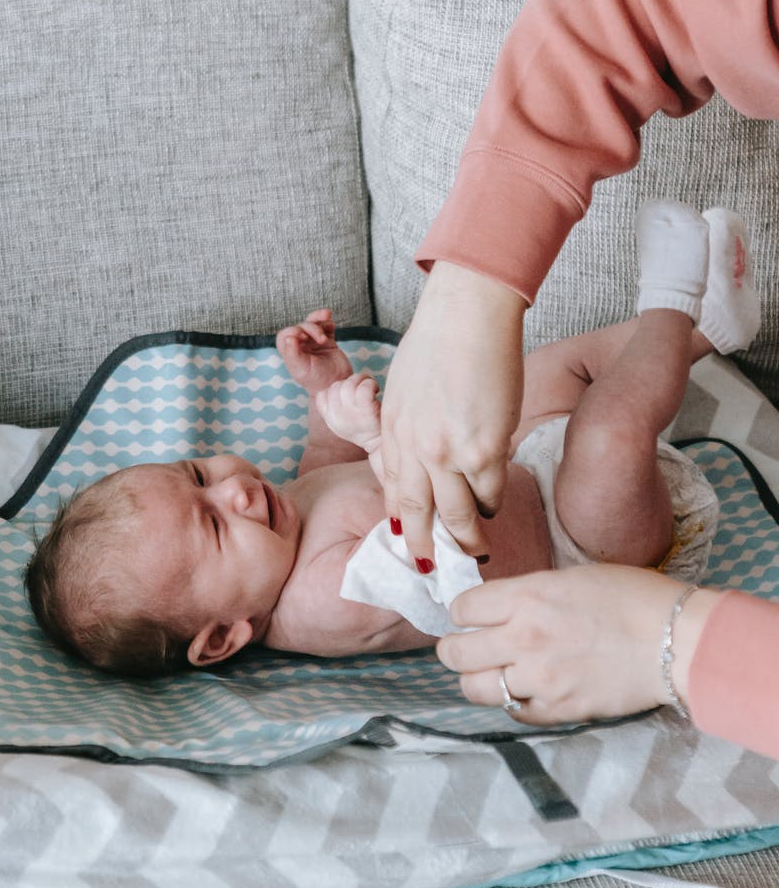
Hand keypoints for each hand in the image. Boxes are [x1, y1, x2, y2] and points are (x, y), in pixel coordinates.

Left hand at [276, 308, 353, 395]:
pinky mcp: (328, 341)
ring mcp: (314, 342)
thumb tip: (289, 337)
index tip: (303, 337)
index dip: (292, 331)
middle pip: (301, 327)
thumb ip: (293, 354)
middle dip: (311, 328)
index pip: (286, 335)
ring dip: (319, 320)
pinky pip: (326, 326)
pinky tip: (332, 324)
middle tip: (321, 340)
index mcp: (291, 353)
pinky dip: (328, 322)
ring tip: (329, 324)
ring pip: (313, 323)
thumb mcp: (301, 369)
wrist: (337, 383)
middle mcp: (301, 346)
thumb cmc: (316, 380)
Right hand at [315, 372, 380, 452]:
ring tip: (370, 386)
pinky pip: (363, 388)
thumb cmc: (368, 430)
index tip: (349, 395)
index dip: (335, 390)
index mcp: (331, 419)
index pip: (322, 396)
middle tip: (363, 388)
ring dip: (360, 380)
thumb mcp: (345, 423)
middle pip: (335, 387)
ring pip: (348, 385)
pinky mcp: (366, 410)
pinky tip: (376, 389)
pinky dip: (370, 383)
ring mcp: (351, 413)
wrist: (382, 445)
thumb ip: (338, 408)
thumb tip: (338, 387)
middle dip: (350, 382)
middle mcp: (337, 417)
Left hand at [380, 263, 525, 563]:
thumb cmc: (438, 342)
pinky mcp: (484, 448)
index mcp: (392, 431)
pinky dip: (493, 502)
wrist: (467, 316)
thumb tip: (419, 457)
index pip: (394, 490)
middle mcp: (415, 448)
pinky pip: (490, 491)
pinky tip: (495, 507)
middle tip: (433, 570)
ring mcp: (448, 452)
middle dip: (426, 548)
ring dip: (467, 539)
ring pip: (458, 515)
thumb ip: (408, 427)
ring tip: (476, 553)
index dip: (403, 521)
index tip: (409, 541)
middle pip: (420, 513)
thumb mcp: (404, 388)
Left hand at [436, 563, 717, 724]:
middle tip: (466, 647)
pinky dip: (514, 702)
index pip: (461, 609)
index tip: (472, 616)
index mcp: (527, 598)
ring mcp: (538, 679)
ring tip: (493, 672)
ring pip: (474, 688)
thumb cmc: (632, 598)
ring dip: (478, 679)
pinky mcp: (557, 710)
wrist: (676, 641)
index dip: (463, 613)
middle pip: (454, 653)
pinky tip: (528, 689)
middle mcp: (523, 639)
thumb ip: (528, 594)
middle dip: (455, 649)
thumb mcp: (571, 578)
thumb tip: (498, 607)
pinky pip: (513, 712)